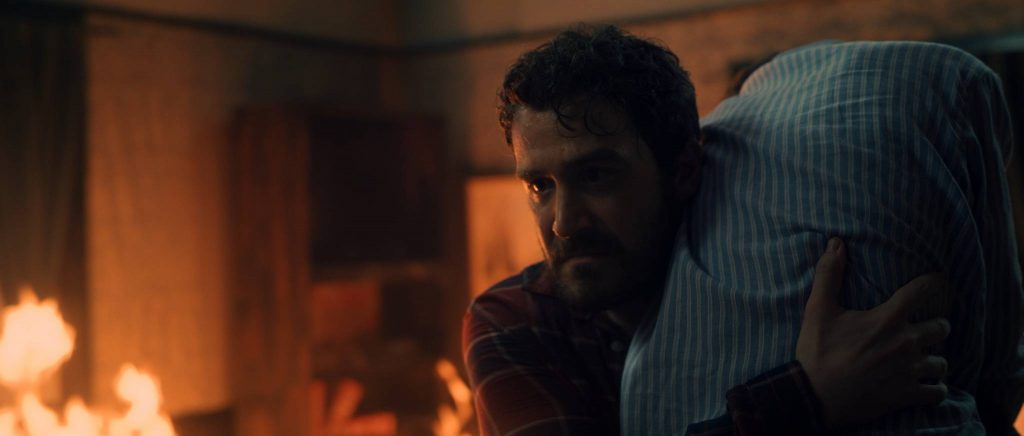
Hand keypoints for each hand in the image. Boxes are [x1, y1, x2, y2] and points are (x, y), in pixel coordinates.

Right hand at [796, 237, 950, 427]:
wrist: (815, 396)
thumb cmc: (817, 351)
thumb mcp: (818, 309)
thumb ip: (829, 274)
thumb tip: (836, 243)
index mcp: (887, 319)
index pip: (921, 292)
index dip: (932, 283)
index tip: (936, 281)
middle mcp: (905, 343)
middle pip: (941, 327)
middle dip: (937, 325)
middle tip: (928, 327)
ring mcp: (908, 371)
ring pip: (941, 362)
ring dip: (935, 359)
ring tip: (926, 359)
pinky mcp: (907, 395)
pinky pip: (937, 391)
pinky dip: (936, 388)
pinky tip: (928, 384)